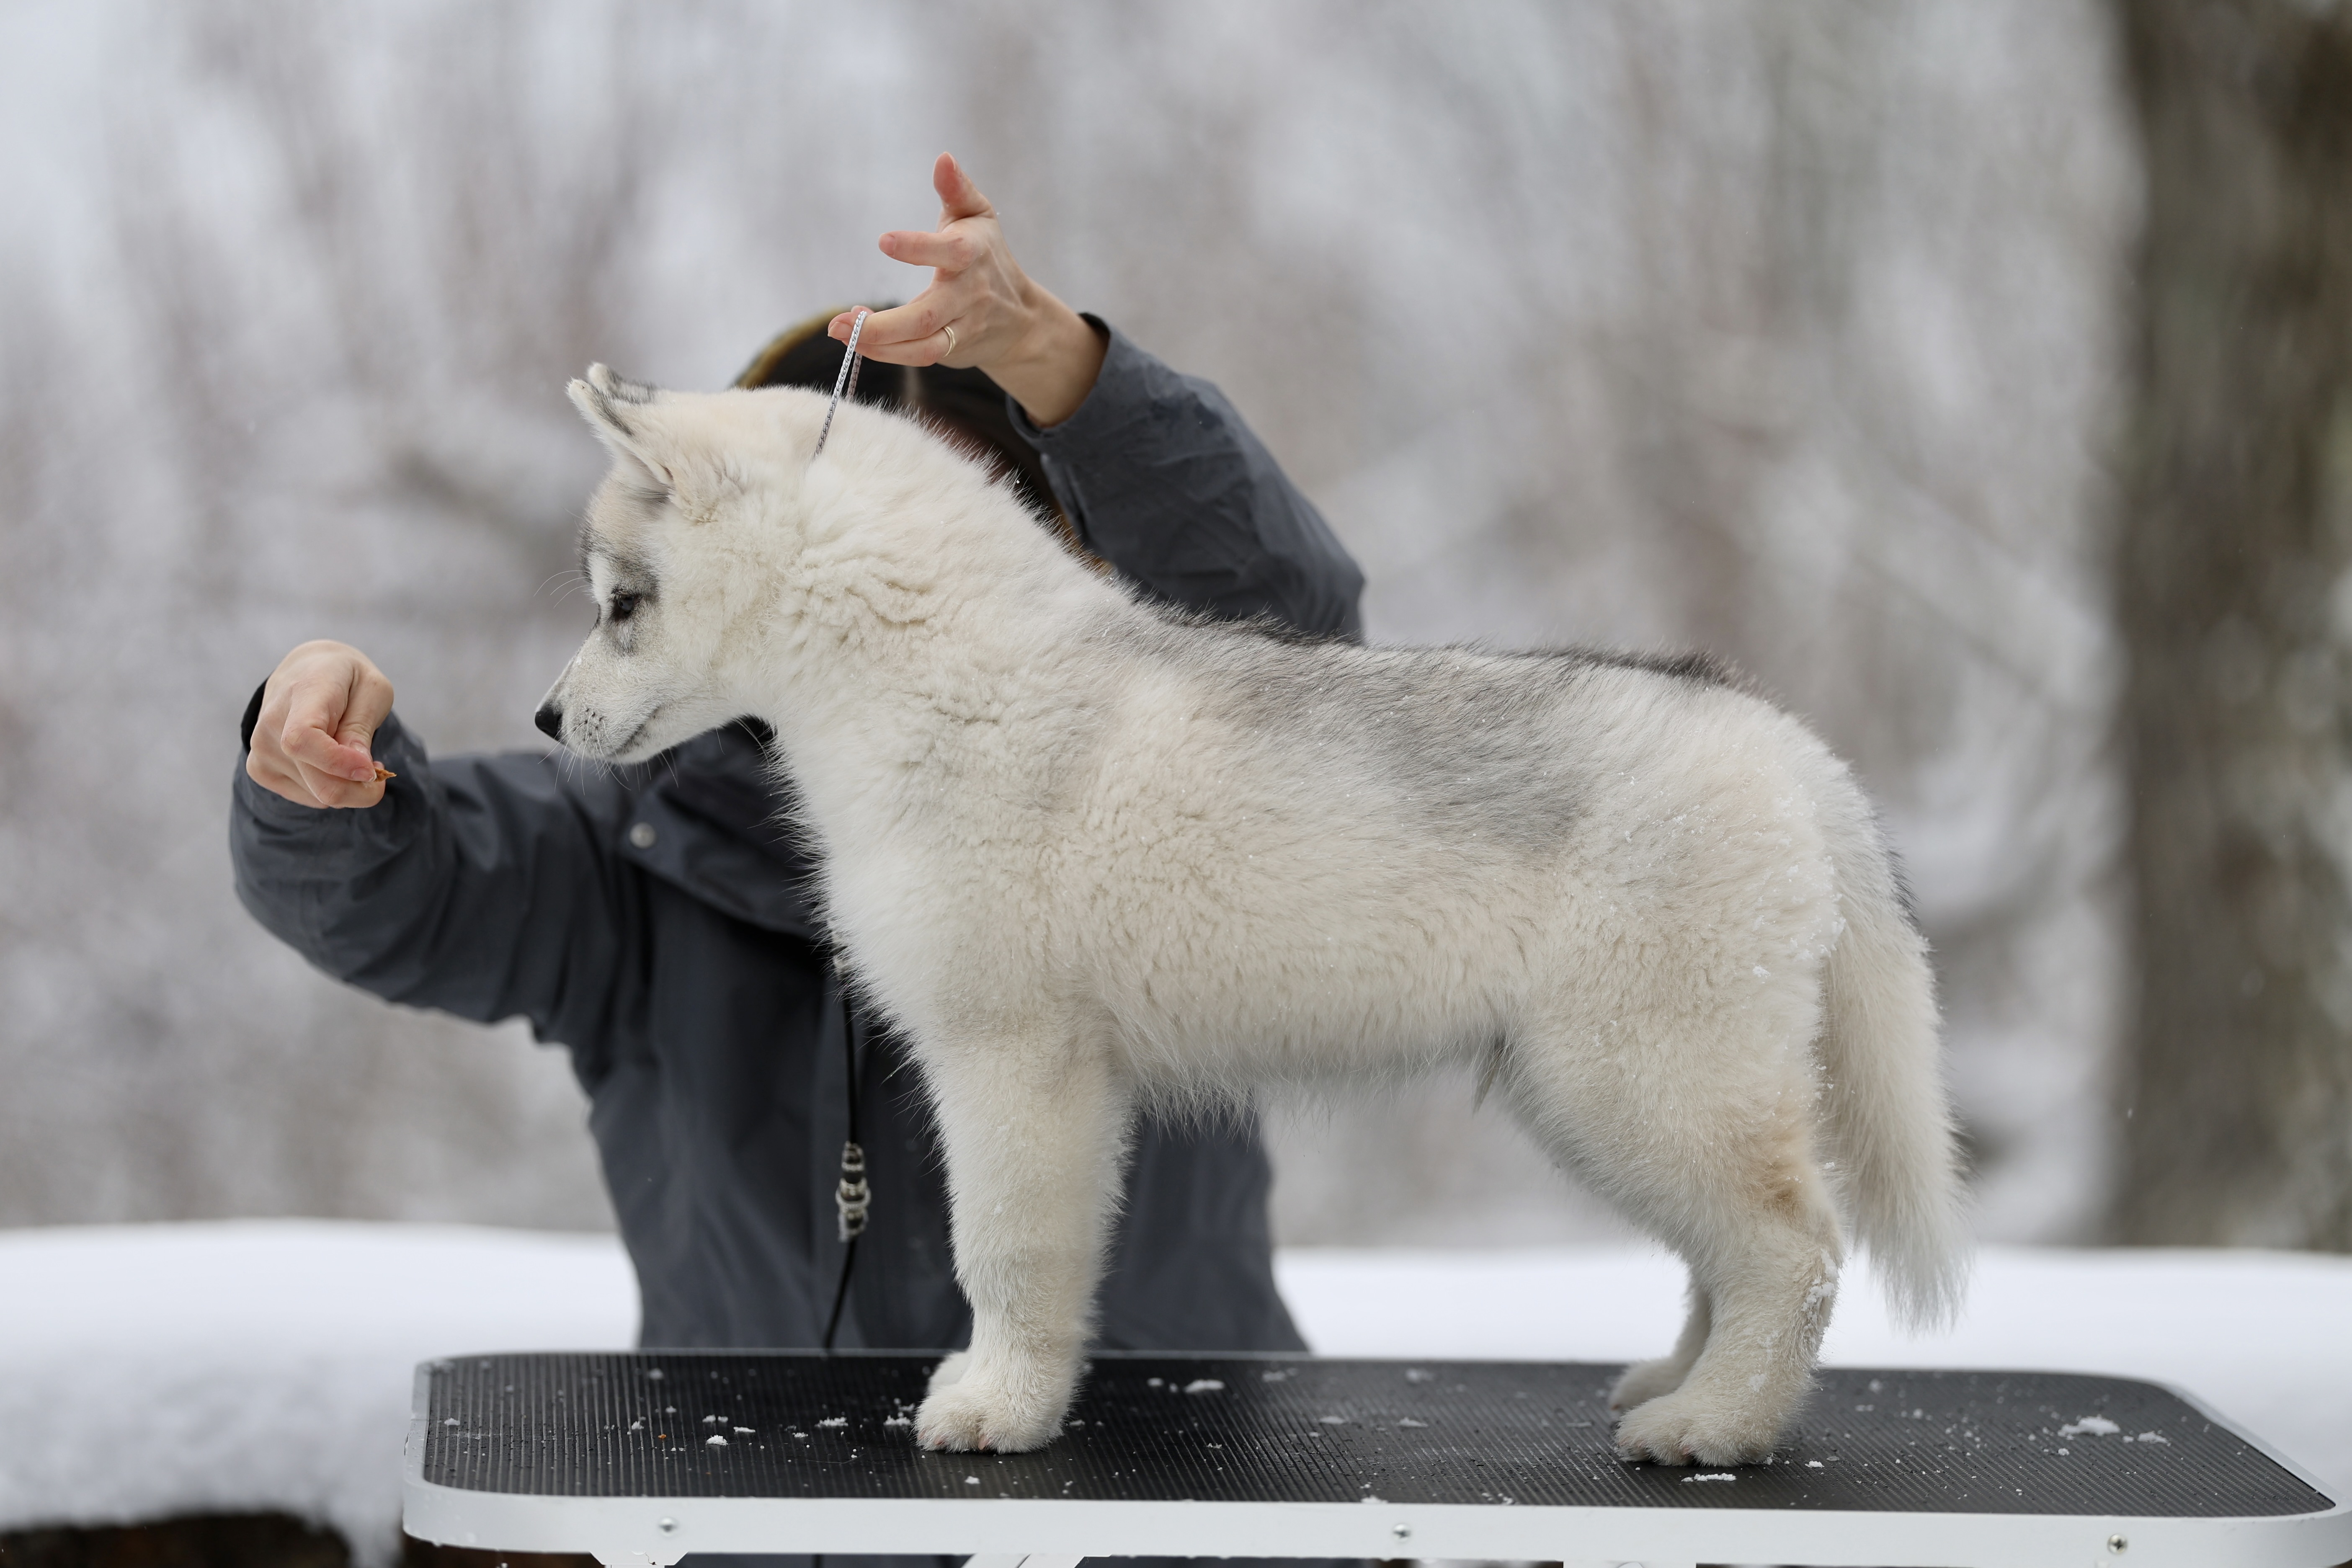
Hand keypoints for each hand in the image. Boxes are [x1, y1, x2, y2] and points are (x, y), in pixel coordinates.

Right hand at [245, 640, 394, 808]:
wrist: (306, 670)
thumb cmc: (346, 680)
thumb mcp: (372, 689)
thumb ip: (361, 726)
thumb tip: (358, 767)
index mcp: (303, 693)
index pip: (303, 739)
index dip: (340, 763)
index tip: (372, 768)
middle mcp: (272, 721)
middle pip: (317, 780)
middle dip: (360, 789)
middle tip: (378, 770)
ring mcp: (260, 747)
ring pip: (316, 794)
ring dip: (347, 785)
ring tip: (352, 755)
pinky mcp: (259, 768)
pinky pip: (306, 797)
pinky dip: (328, 789)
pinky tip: (332, 764)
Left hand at [829, 152, 1106, 427]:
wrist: (1020, 320)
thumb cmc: (989, 256)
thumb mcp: (978, 216)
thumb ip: (957, 189)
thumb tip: (943, 158)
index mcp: (972, 254)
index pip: (950, 253)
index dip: (918, 248)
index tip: (884, 241)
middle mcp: (968, 295)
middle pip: (926, 316)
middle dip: (882, 325)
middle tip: (837, 321)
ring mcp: (961, 327)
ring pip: (921, 345)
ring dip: (877, 344)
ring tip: (840, 330)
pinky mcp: (952, 349)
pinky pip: (918, 357)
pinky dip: (885, 352)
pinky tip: (857, 339)